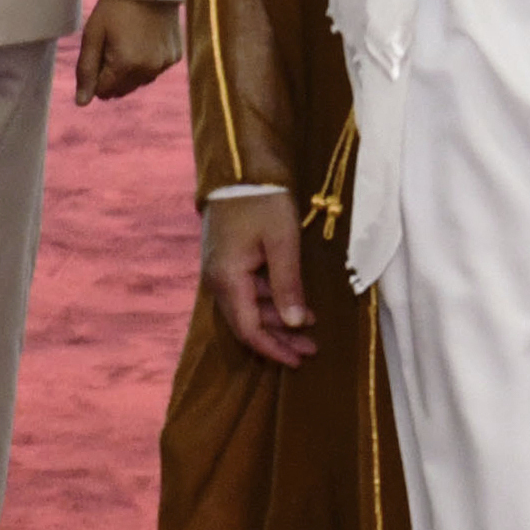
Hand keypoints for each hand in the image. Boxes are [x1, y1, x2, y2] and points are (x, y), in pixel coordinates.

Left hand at [74, 0, 183, 105]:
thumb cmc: (115, 7)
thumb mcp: (93, 35)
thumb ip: (86, 71)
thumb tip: (82, 103)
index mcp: (125, 65)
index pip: (103, 92)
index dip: (96, 74)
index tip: (99, 50)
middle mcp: (148, 70)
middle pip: (121, 90)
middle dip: (112, 75)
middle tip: (112, 44)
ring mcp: (164, 64)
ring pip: (138, 82)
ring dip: (129, 70)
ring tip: (129, 40)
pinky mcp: (174, 57)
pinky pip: (154, 70)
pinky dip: (146, 61)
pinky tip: (144, 39)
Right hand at [202, 189, 314, 367]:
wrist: (240, 169)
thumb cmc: (263, 202)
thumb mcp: (282, 241)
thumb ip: (288, 284)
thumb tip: (295, 324)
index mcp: (228, 279)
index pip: (249, 329)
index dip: (274, 348)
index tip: (299, 359)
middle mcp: (217, 281)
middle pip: (247, 324)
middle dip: (280, 338)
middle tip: (312, 348)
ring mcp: (219, 272)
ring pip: (248, 309)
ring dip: (277, 319)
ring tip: (310, 324)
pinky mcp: (226, 262)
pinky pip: (246, 293)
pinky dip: (269, 302)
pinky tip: (292, 302)